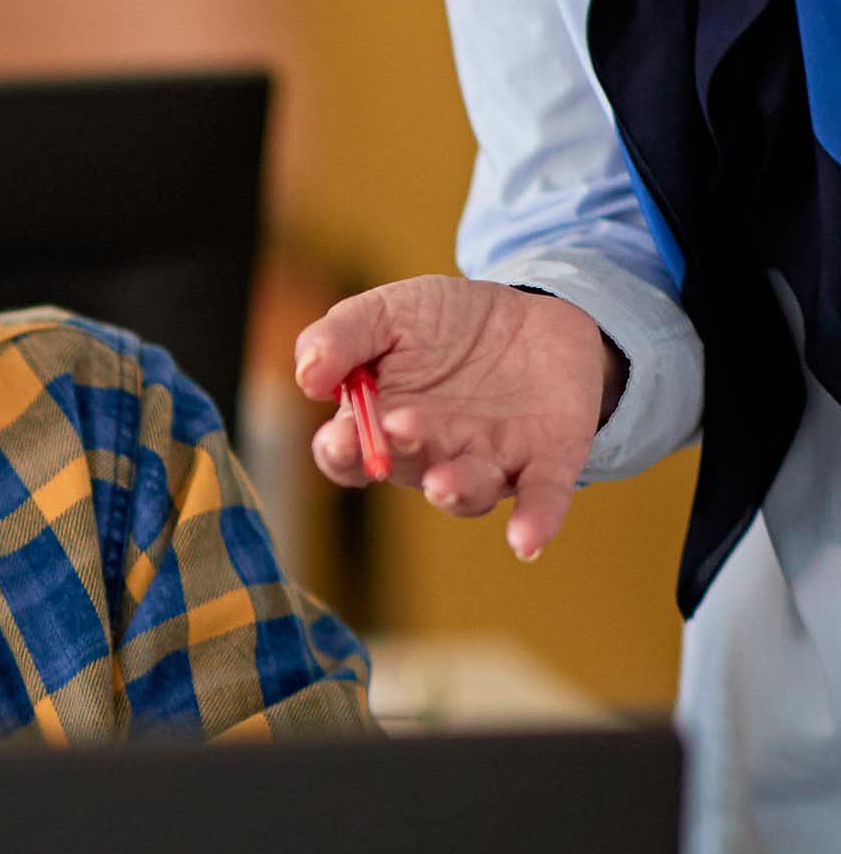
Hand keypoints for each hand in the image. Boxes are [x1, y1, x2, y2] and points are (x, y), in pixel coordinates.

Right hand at [293, 276, 623, 562]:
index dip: (341, 453)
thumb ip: (341, 336)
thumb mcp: (387, 313)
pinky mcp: (547, 461)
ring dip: (455, 490)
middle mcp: (430, 453)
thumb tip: (307, 376)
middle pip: (407, 470)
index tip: (339, 437)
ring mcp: (488, 460)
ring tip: (444, 482)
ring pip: (468, 492)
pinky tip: (526, 540)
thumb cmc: (446, 323)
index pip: (348, 455)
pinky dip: (535, 520)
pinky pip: (541, 497)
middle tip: (398, 430)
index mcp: (381, 423)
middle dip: (400, 455)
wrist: (535, 314)